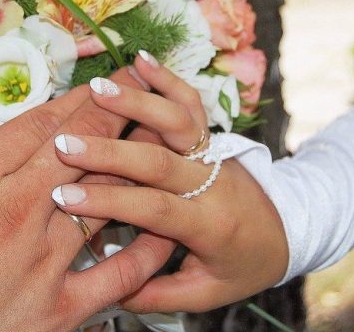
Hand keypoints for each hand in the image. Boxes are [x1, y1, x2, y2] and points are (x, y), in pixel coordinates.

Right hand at [0, 67, 174, 330]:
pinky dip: (145, 250)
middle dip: (118, 113)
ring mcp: (45, 257)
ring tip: (168, 142)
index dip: (82, 98)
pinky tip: (165, 229)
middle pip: (82, 148)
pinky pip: (117, 274)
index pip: (43, 123)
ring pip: (107, 197)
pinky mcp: (60, 306)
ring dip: (139, 165)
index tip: (108, 81)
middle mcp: (20, 207)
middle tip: (146, 91)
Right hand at [51, 56, 288, 312]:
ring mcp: (214, 152)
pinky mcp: (213, 134)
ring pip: (179, 120)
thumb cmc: (245, 263)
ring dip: (138, 101)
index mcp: (209, 225)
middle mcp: (212, 182)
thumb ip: (159, 294)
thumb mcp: (208, 292)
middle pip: (159, 159)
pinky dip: (167, 78)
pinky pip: (193, 101)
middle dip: (108, 150)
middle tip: (64, 144)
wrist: (290, 229)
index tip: (63, 196)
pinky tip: (140, 59)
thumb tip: (109, 290)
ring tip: (95, 88)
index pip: (155, 208)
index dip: (108, 201)